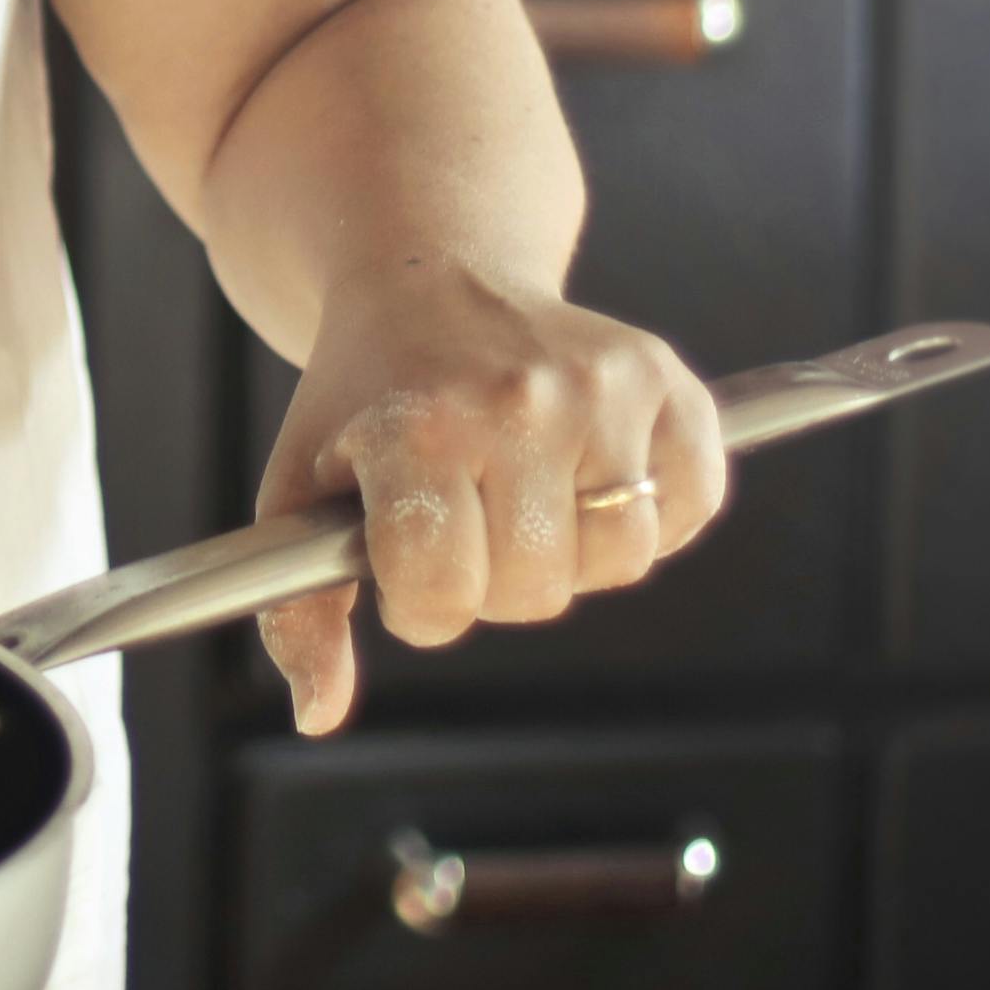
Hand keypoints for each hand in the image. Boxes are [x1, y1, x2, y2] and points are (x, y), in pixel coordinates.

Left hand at [246, 270, 723, 735]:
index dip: (421, 606)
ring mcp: (600, 386)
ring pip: (621, 560)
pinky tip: (591, 476)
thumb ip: (301, 614)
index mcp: (416, 429)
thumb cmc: (366, 395)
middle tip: (467, 520)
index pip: (442, 594)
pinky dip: (652, 515)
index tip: (408, 568)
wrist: (431, 274)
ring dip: (574, 555)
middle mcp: (516, 402)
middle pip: (536, 590)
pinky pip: (692, 506)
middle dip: (495, 582)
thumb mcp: (298, 489)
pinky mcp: (666, 379)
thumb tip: (320, 714)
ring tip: (526, 498)